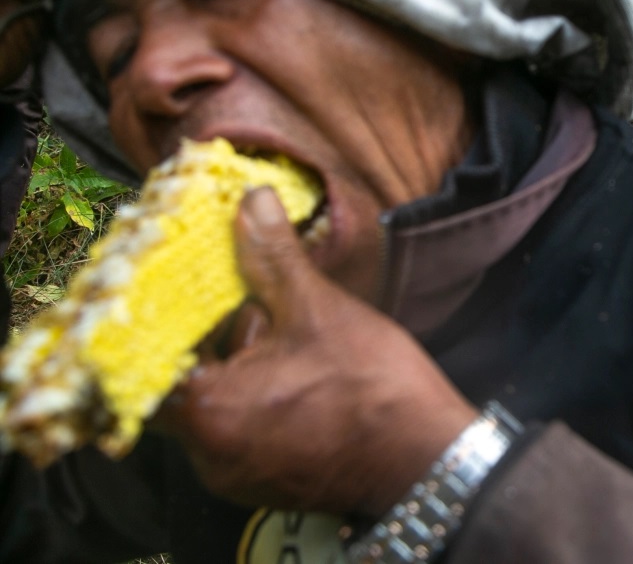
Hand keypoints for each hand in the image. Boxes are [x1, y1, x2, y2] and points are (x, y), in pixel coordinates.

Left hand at [153, 187, 477, 516]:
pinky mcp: (265, 483)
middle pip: (183, 381)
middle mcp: (208, 455)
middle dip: (215, 337)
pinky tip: (300, 374)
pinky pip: (240, 430)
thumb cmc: (372, 388)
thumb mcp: (319, 309)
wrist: (428, 457)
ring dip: (239, 367)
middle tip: (253, 302)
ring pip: (214, 406)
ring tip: (287, 339)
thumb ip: (272, 256)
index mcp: (208, 411)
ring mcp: (236, 475)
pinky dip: (257, 398)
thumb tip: (251, 202)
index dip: (169, 314)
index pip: (150, 356)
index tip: (191, 285)